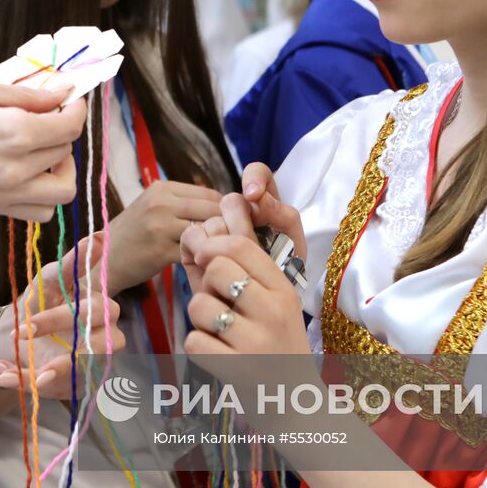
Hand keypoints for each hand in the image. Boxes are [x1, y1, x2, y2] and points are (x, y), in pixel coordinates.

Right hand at [0, 78, 86, 221]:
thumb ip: (25, 96)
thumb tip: (61, 93)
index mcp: (15, 133)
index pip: (69, 126)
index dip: (76, 108)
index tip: (69, 97)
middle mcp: (16, 169)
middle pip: (66, 154)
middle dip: (63, 131)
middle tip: (45, 114)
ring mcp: (5, 193)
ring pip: (61, 192)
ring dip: (60, 169)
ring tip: (40, 149)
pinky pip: (38, 210)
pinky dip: (43, 193)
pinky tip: (25, 170)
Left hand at [0, 234, 125, 398]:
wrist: (21, 334)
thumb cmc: (43, 300)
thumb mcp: (50, 278)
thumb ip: (74, 261)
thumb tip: (100, 236)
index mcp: (101, 309)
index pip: (91, 313)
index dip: (57, 320)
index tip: (23, 324)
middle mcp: (106, 339)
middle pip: (95, 350)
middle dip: (59, 355)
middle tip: (23, 349)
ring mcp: (94, 365)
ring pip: (79, 376)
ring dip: (49, 377)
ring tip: (19, 377)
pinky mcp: (79, 385)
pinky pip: (60, 391)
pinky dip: (29, 385)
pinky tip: (4, 378)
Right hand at [104, 180, 222, 291]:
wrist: (103, 259)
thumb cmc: (133, 234)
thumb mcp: (153, 207)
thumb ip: (183, 203)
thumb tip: (224, 204)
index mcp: (162, 188)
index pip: (211, 194)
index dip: (226, 210)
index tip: (231, 225)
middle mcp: (161, 203)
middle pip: (213, 210)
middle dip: (226, 226)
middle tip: (231, 241)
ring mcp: (160, 227)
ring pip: (206, 230)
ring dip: (216, 242)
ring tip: (218, 252)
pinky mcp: (161, 251)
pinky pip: (195, 251)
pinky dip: (203, 257)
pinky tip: (203, 263)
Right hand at [179, 162, 304, 292]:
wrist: (259, 313)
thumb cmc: (282, 279)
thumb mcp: (293, 248)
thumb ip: (282, 216)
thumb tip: (256, 195)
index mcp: (265, 207)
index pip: (258, 174)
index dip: (254, 178)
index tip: (253, 194)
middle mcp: (238, 214)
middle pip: (232, 200)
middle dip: (240, 225)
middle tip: (245, 248)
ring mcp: (214, 228)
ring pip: (214, 220)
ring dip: (223, 245)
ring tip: (233, 266)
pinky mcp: (193, 243)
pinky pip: (192, 233)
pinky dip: (200, 248)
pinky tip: (207, 262)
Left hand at [183, 192, 309, 357]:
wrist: (293, 400)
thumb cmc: (274, 343)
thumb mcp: (270, 302)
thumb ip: (237, 268)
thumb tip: (194, 234)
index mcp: (282, 288)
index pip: (240, 245)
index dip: (212, 242)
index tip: (204, 254)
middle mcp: (273, 310)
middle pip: (217, 267)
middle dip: (206, 281)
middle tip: (217, 300)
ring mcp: (256, 341)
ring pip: (199, 304)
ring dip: (200, 317)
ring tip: (218, 330)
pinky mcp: (237, 369)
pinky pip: (194, 341)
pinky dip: (198, 346)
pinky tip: (216, 352)